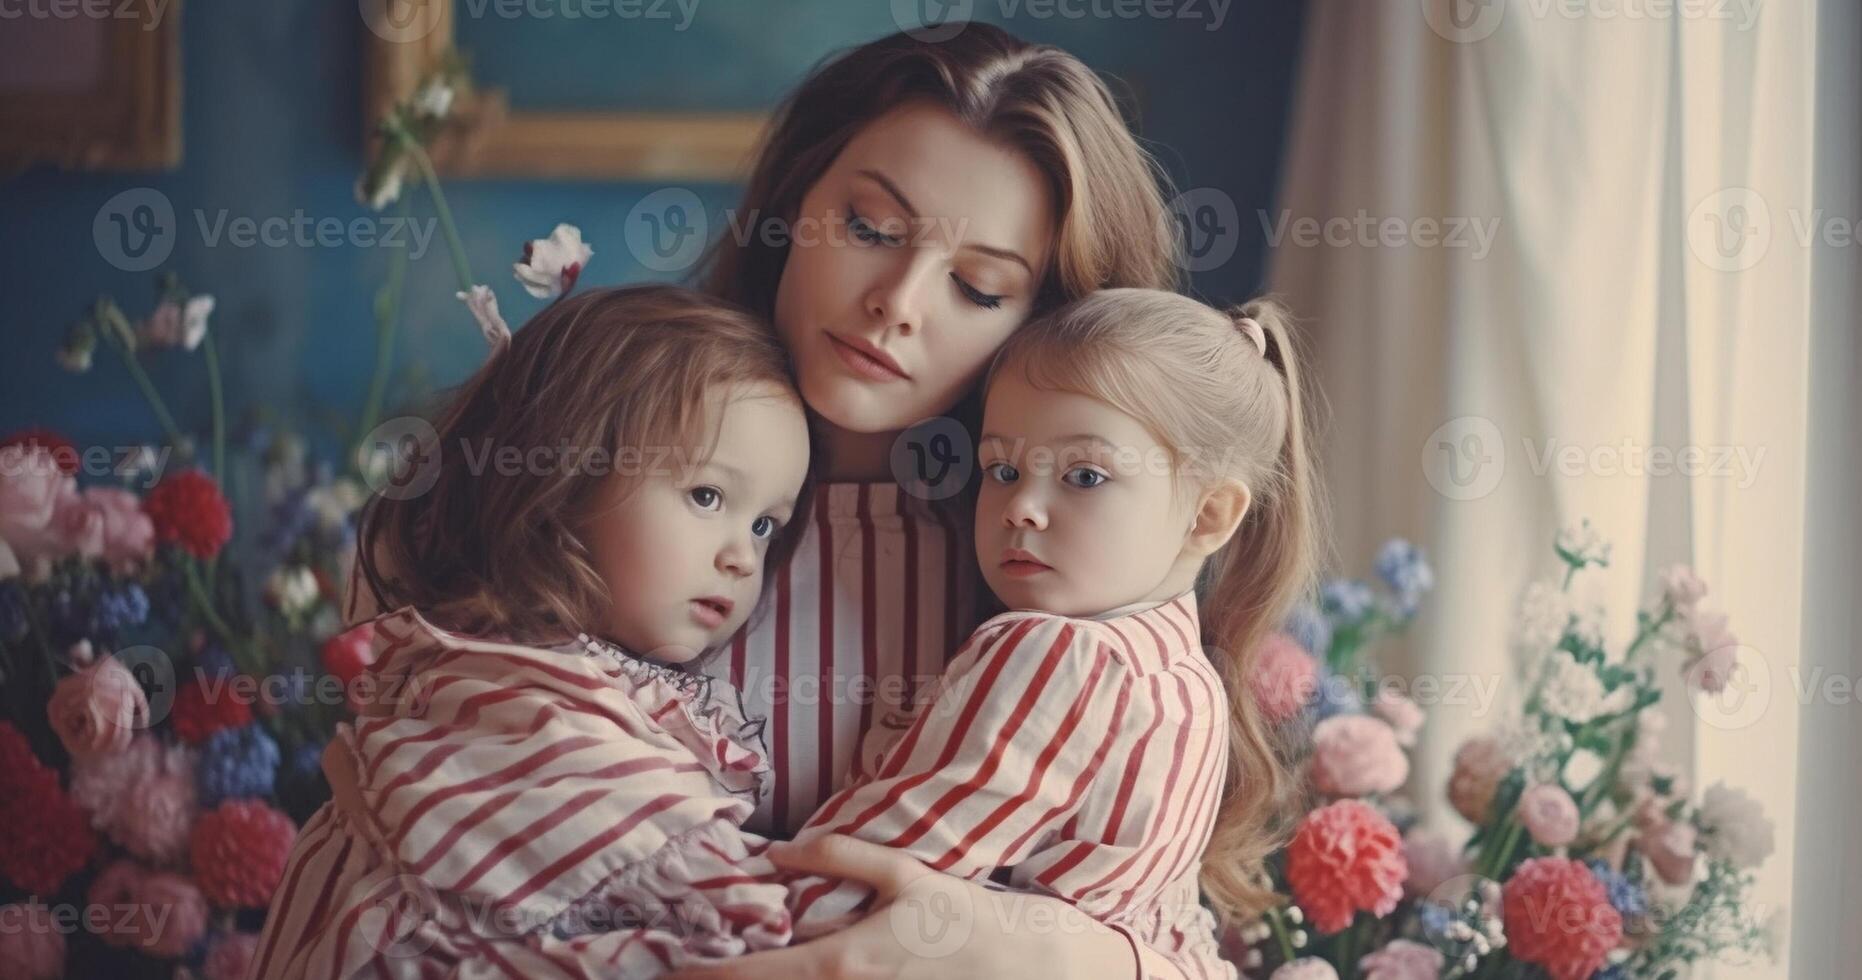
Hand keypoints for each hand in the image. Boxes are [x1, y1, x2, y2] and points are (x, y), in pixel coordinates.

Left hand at [665, 834, 1137, 979]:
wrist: (1024, 968)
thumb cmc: (964, 917)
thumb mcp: (904, 874)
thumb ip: (839, 856)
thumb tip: (779, 852)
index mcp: (841, 963)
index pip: (754, 976)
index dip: (704, 974)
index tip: (670, 966)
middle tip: (686, 969)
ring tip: (729, 971)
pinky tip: (787, 975)